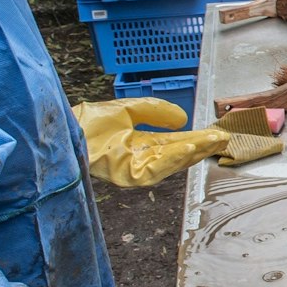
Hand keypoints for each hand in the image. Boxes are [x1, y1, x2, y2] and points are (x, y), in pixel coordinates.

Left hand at [72, 98, 231, 187]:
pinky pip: (155, 170)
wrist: (65, 129)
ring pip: (170, 164)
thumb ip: (155, 111)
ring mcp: (134, 169)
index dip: (195, 138)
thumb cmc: (88, 122)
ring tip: (209, 142)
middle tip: (221, 140)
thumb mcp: (129, 110)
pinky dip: (172, 160)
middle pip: (177, 155)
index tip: (214, 133)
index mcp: (141, 144)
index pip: (174, 143)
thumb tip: (182, 118)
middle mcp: (140, 158)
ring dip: (191, 154)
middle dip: (200, 147)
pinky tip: (186, 148)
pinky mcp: (127, 176)